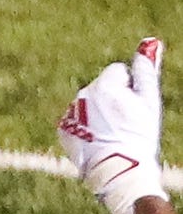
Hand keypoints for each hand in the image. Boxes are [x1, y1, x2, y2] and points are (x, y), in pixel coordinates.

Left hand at [60, 40, 165, 213]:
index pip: (118, 72)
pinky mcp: (63, 131)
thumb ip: (147, 71)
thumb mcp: (149, 102)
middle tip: (125, 123)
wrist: (119, 171)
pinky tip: (99, 141)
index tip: (134, 106)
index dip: (129, 89)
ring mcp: (70, 113)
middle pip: (102, 88)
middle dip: (113, 100)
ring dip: (100, 114)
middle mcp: (81, 96)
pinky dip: (87, 128)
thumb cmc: (139, 135)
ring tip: (113, 134)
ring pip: (89, 105)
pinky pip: (78, 121)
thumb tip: (150, 42)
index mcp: (103, 85)